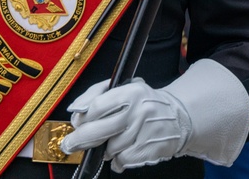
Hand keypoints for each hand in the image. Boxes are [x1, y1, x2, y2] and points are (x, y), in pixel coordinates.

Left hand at [59, 59, 248, 171]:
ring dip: (105, 149)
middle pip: (99, 130)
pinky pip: (122, 160)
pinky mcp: (150, 150)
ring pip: (110, 148)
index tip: (77, 122)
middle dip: (80, 140)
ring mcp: (145, 132)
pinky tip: (122, 150)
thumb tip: (76, 110)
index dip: (83, 117)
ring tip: (112, 140)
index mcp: (131, 92)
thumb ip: (97, 94)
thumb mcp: (124, 88)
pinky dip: (118, 160)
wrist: (178, 116)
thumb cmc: (145, 102)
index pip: (97, 106)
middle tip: (70, 144)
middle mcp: (139, 111)